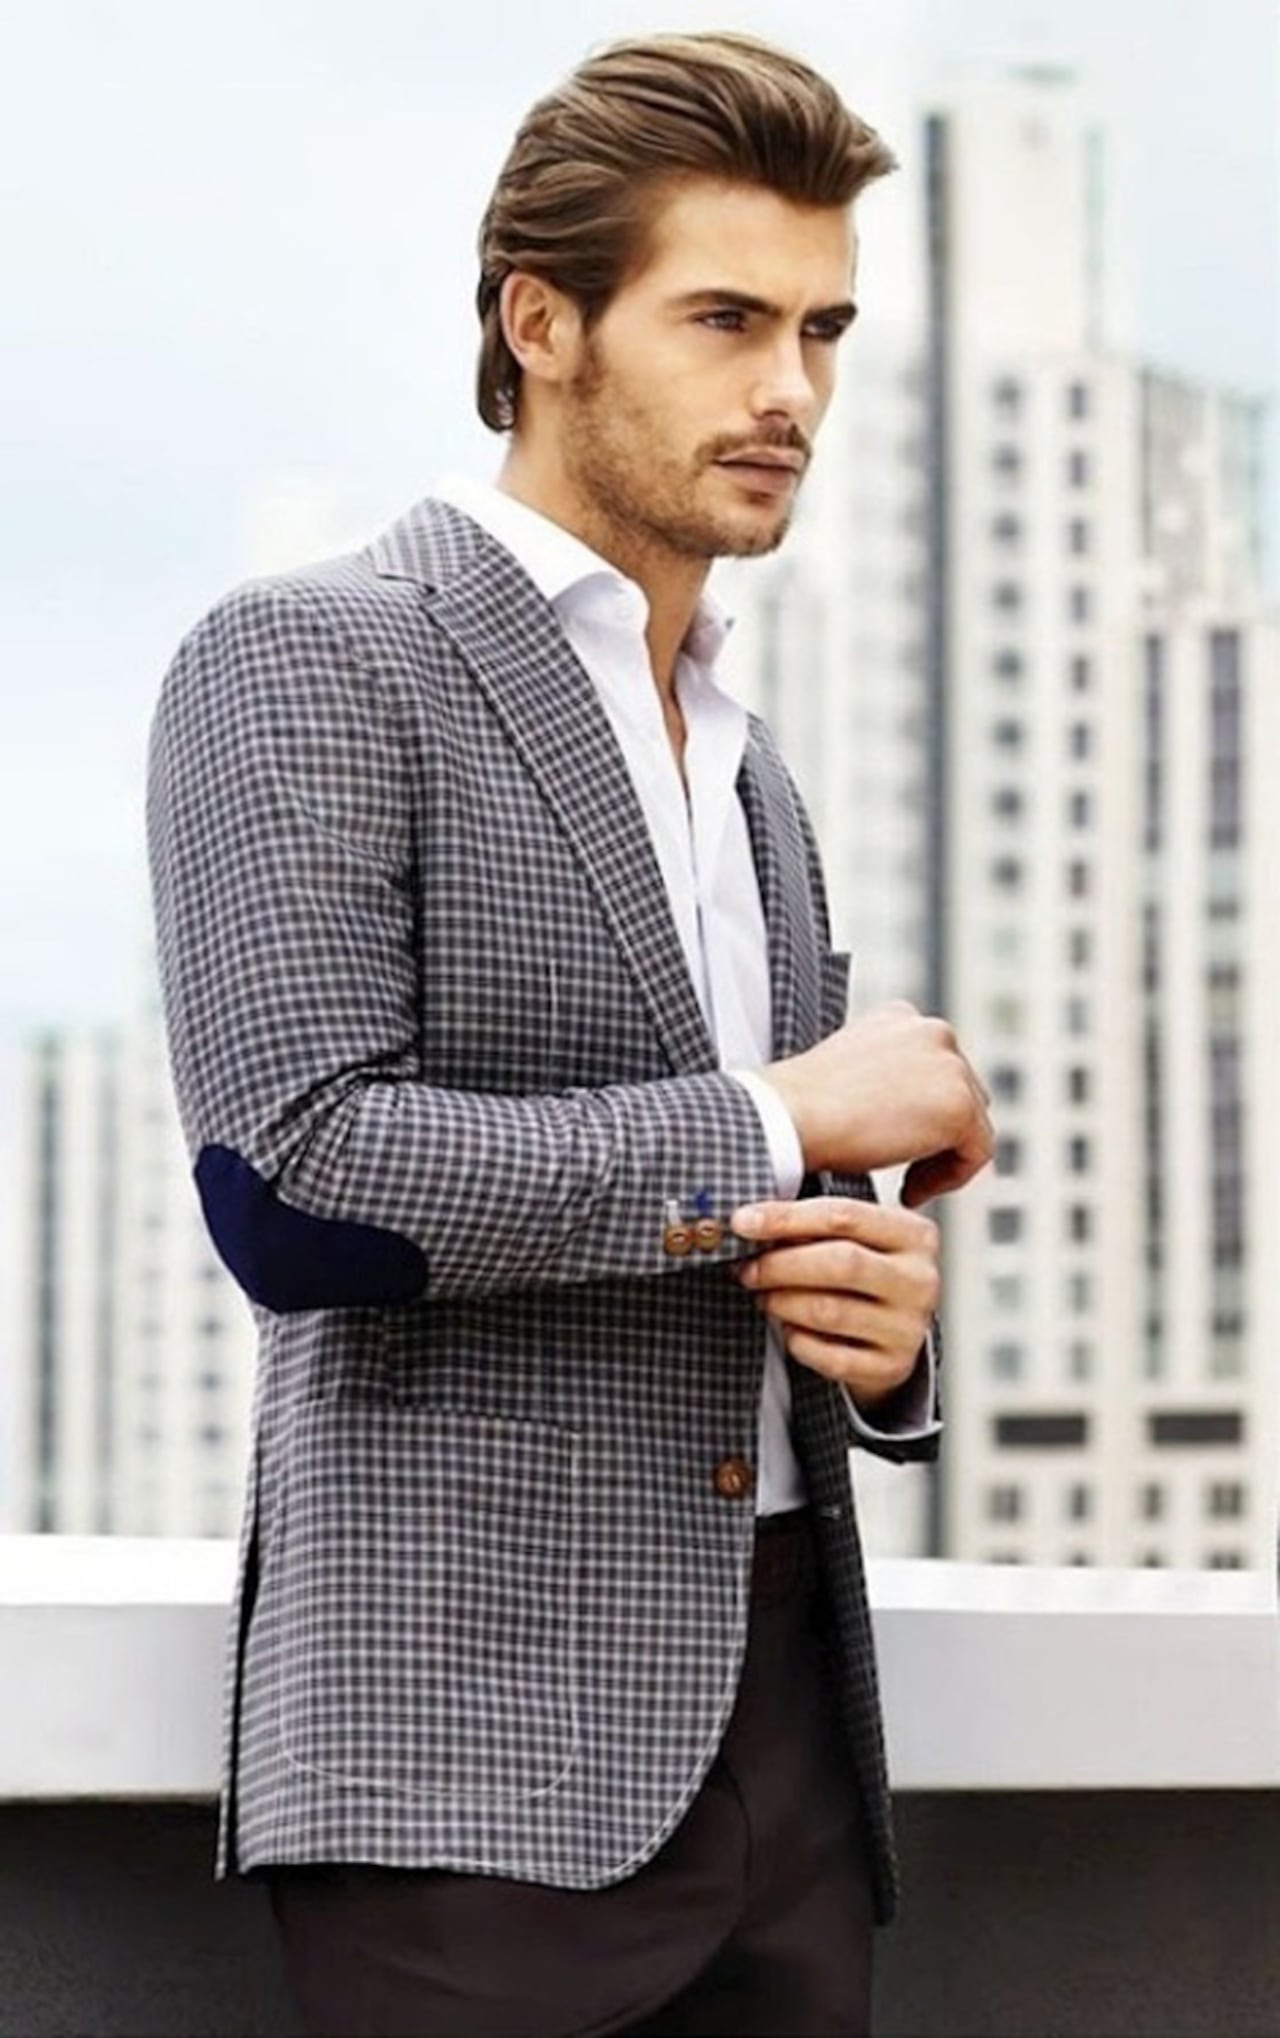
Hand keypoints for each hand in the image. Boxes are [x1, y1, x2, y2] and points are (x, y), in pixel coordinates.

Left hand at [730, 1194, 939, 1407]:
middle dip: (781, 1265)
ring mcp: (908, 1328)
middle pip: (841, 1263)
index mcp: (914, 1235)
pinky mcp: (891, 1367)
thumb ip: (813, 1222)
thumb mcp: (852, 1238)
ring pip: (828, 1311)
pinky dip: (797, 1341)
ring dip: (781, 1302)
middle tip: (747, 1269)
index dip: (785, 1217)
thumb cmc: (862, 1272)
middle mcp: (920, 1281)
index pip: (844, 1216)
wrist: (892, 1330)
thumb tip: (752, 1221)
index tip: (742, 1222)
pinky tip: (789, 1328)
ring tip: (763, 1295)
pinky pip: (828, 1357)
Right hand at [759, 1001, 992, 1204]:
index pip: (935, 1067)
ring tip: (904, 1182)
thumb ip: (883, 1077)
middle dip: (937, 1133)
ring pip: (972, 1124)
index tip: (893, 1141)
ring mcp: (952, 1066)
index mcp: (902, 1017)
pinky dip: (948, 1178)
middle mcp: (933, 1032)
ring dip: (941, 1156)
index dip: (920, 1111)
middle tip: (904, 1169)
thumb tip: (904, 1111)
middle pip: (962, 1092)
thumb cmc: (801, 1106)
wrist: (788, 1116)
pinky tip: (908, 1192)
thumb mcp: (846, 1073)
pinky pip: (976, 1153)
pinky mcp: (960, 1106)